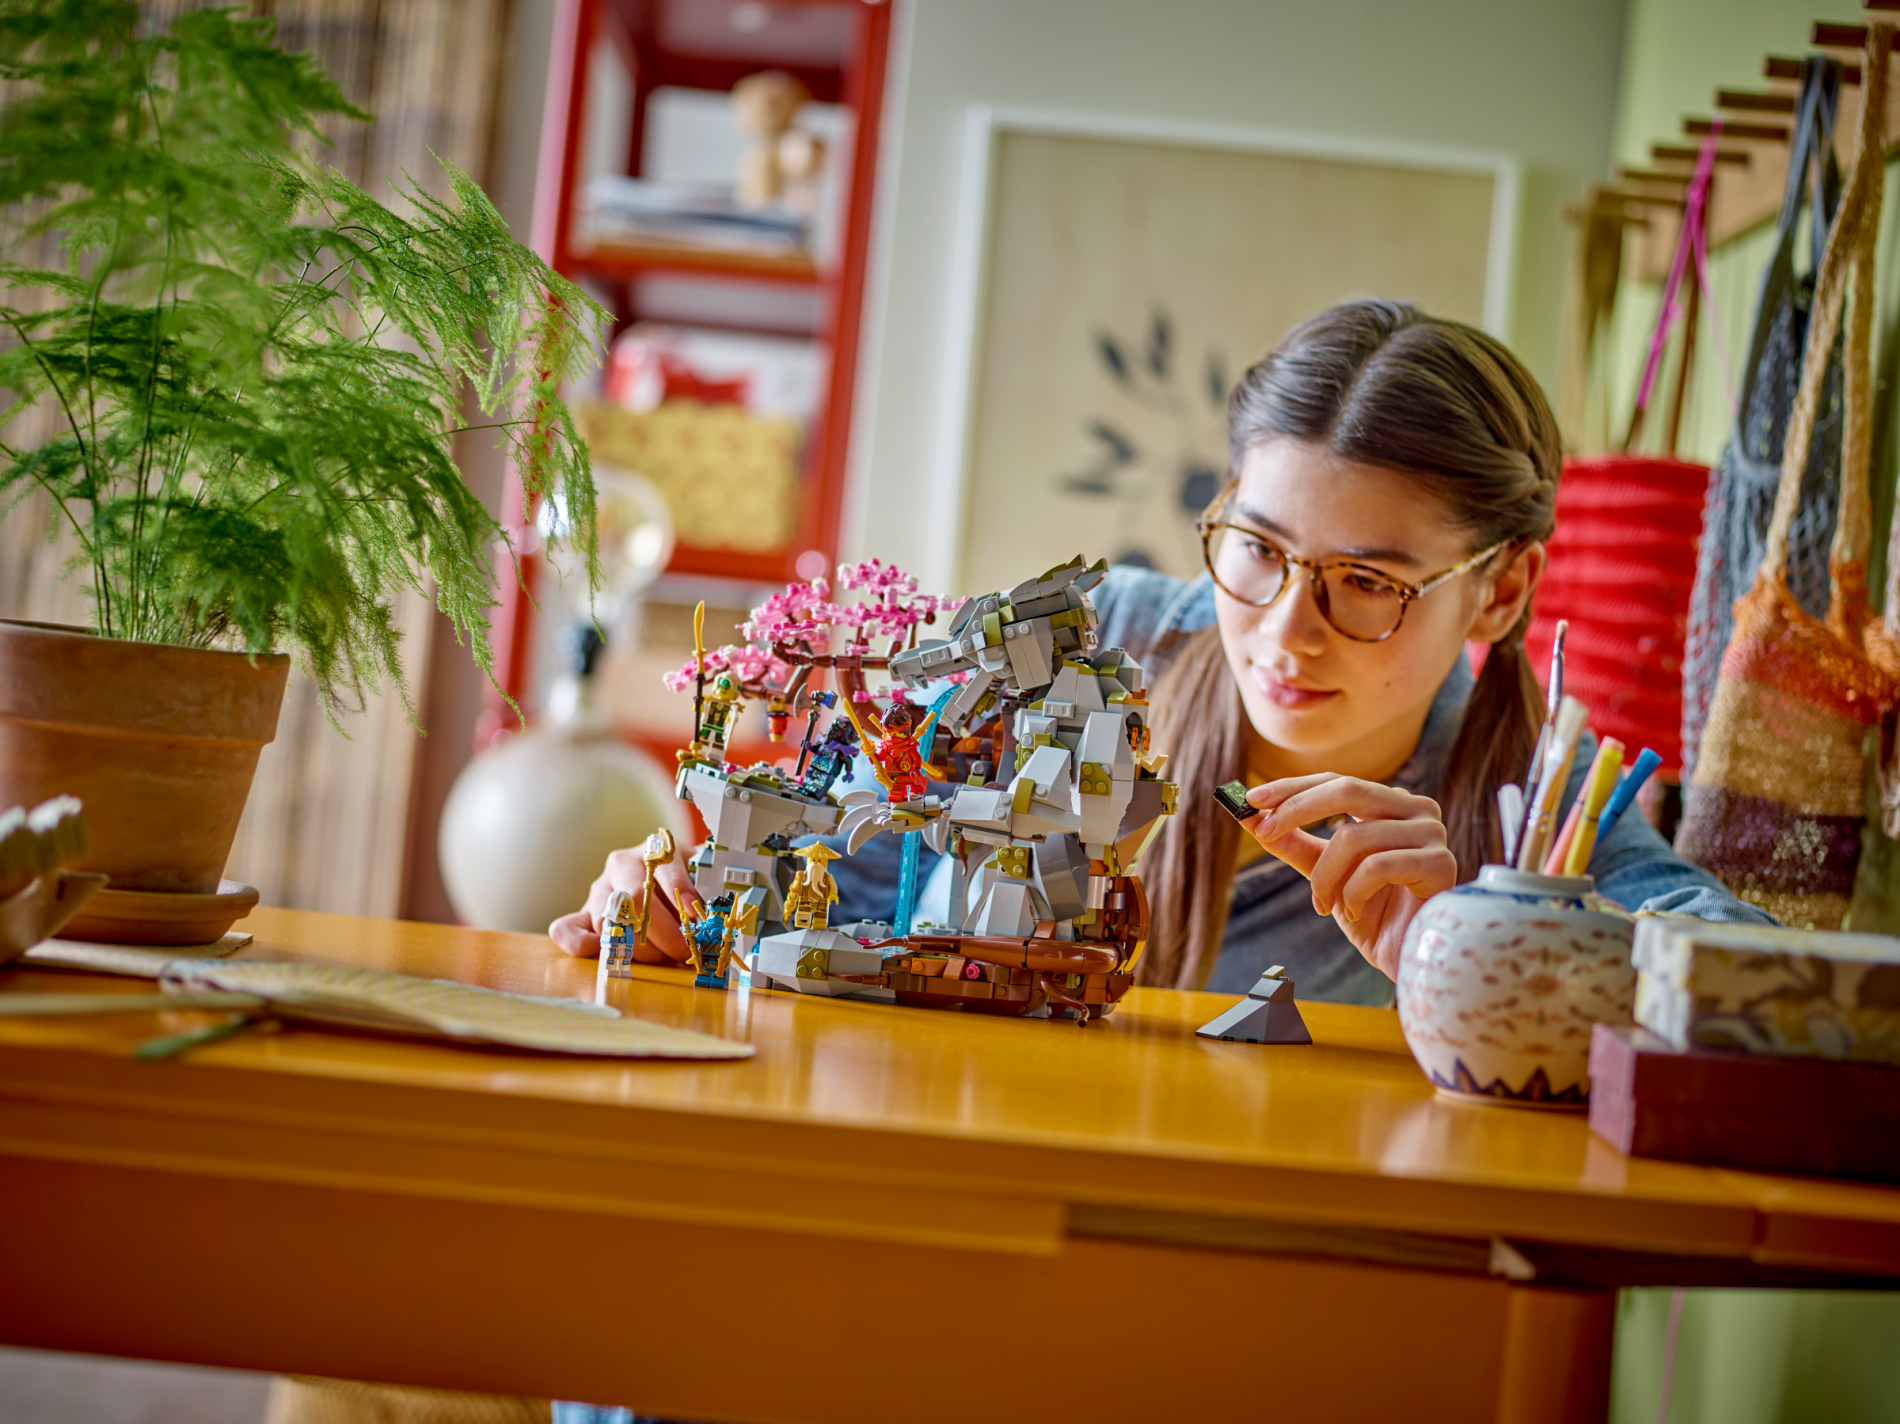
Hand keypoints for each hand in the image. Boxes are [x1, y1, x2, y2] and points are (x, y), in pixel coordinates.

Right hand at [548, 846, 703, 964]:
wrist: (654, 876)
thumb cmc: (681, 880)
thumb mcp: (698, 874)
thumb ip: (704, 887)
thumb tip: (713, 913)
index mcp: (653, 850)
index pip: (664, 868)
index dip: (680, 891)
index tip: (694, 914)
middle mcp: (621, 865)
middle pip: (636, 899)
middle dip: (666, 933)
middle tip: (686, 951)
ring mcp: (599, 890)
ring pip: (610, 921)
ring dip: (641, 948)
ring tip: (664, 957)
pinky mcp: (582, 913)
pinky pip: (566, 929)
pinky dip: (580, 944)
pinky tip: (603, 953)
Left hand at [1241, 774, 1457, 980]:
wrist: (1409, 959)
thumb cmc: (1373, 913)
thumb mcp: (1323, 872)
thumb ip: (1292, 842)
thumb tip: (1248, 815)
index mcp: (1391, 805)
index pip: (1336, 781)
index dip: (1292, 788)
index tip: (1251, 798)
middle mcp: (1416, 809)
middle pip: (1347, 789)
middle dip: (1297, 808)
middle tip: (1264, 831)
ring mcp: (1432, 834)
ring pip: (1353, 837)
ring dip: (1324, 877)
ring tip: (1324, 903)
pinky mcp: (1441, 863)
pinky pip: (1377, 867)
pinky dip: (1352, 894)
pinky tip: (1355, 912)